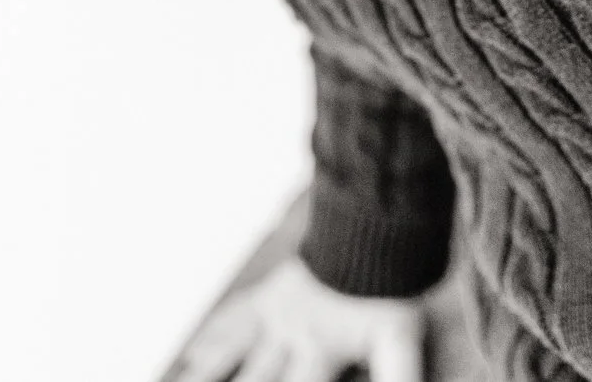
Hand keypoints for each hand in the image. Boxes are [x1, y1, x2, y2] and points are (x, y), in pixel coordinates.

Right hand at [170, 255, 428, 381]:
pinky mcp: (267, 296)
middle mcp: (286, 335)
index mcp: (317, 350)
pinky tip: (191, 356)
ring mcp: (272, 313)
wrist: (372, 226)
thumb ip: (399, 377)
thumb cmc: (388, 289)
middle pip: (252, 379)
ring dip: (207, 371)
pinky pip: (232, 319)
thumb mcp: (400, 338)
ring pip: (228, 352)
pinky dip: (209, 339)